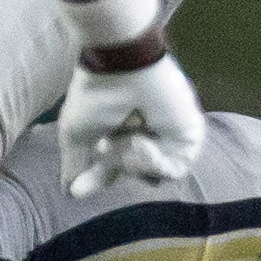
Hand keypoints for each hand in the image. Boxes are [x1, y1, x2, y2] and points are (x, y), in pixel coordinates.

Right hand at [58, 52, 206, 195]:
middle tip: (104, 146)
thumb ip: (75, 164)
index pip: (114, 168)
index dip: (97, 179)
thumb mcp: (76, 135)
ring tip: (124, 140)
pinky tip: (140, 141)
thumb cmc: (97, 96)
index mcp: (125, 133)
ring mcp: (171, 137)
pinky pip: (174, 169)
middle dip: (115, 165)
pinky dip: (153, 162)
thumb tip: (71, 193)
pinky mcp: (190, 137)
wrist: (122, 67)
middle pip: (133, 173)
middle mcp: (149, 135)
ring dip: (133, 164)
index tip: (79, 189)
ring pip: (152, 175)